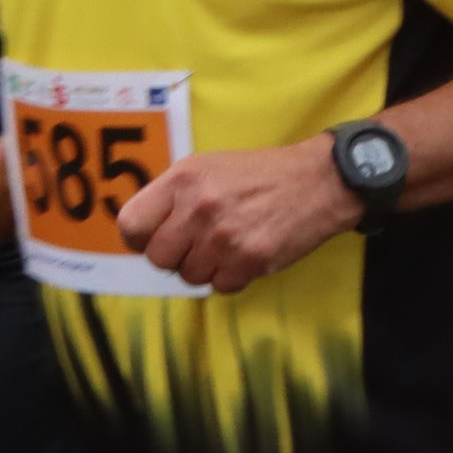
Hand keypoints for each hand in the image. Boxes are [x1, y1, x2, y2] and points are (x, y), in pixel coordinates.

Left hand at [118, 139, 360, 293]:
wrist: (320, 180)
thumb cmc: (261, 174)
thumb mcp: (209, 167)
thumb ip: (173, 196)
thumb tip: (144, 232)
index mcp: (183, 180)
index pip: (131, 225)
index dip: (141, 238)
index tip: (156, 239)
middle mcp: (199, 208)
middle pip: (159, 258)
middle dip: (177, 256)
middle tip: (200, 244)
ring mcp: (224, 237)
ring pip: (190, 276)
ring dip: (207, 267)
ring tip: (229, 246)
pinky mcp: (250, 259)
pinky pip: (221, 286)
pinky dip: (232, 277)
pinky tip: (247, 255)